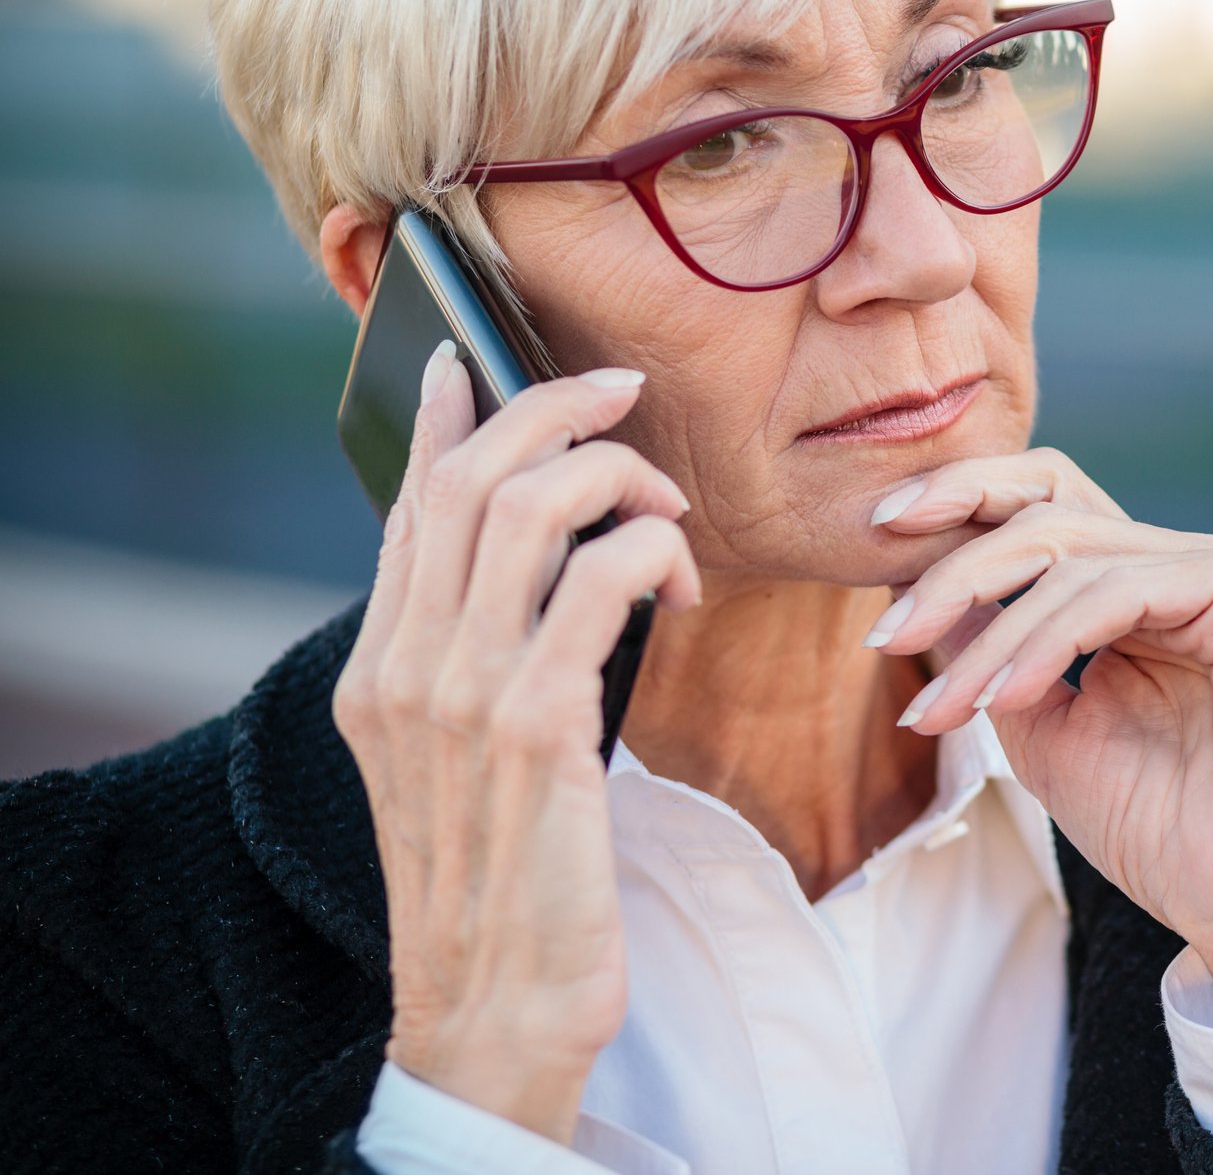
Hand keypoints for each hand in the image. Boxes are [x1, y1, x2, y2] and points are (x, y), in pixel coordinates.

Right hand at [331, 344, 700, 1143]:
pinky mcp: (537, 728)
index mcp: (378, 671)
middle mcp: (403, 669)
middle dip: (550, 408)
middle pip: (467, 481)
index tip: (471, 358)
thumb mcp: (462, 762)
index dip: (445, 421)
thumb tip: (540, 572)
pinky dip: (651, 552)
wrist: (493, 1006)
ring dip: (616, 479)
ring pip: (531, 511)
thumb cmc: (503, 881)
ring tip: (668, 510)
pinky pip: (600, 584)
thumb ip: (478, 665)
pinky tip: (681, 581)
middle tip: (622, 393)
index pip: (407, 509)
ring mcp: (461, 696)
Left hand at [865, 448, 1212, 1033]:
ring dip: (989, 634)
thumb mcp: (1035, 724)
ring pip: (1075, 555)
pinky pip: (1122, 589)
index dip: (964, 497)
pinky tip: (1003, 699)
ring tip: (940, 708)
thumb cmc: (1152, 827)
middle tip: (886, 636)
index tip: (874, 532)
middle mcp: (1189, 562)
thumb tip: (912, 584)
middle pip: (1050, 514)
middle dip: (954, 568)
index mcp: (1144, 583)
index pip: (1048, 502)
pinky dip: (1047, 640)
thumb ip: (986, 648)